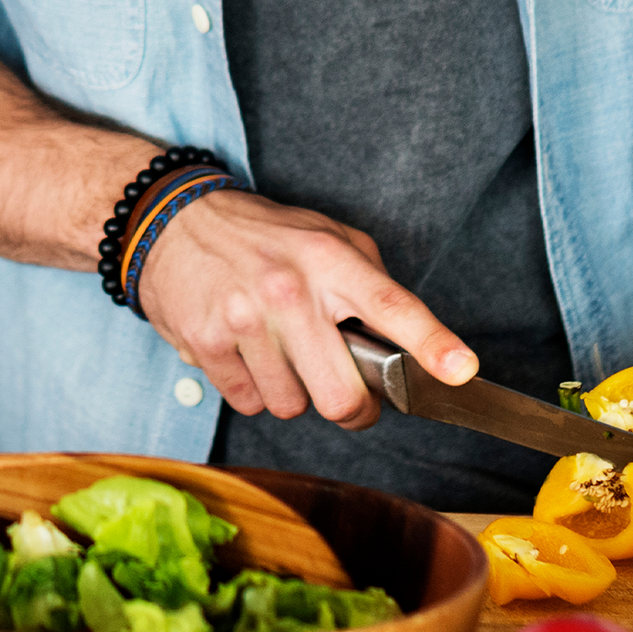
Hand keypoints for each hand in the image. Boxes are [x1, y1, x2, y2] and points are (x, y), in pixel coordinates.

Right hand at [138, 189, 477, 427]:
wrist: (171, 221)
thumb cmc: (264, 236)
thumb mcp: (327, 237)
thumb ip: (371, 284)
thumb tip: (409, 341)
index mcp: (332, 260)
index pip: (392, 307)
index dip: (432, 344)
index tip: (461, 371)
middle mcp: (290, 290)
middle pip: (342, 396)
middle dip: (354, 410)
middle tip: (352, 397)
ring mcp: (245, 320)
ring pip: (293, 407)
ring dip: (294, 393)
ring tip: (281, 352)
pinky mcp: (207, 344)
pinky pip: (249, 404)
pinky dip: (254, 390)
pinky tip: (246, 354)